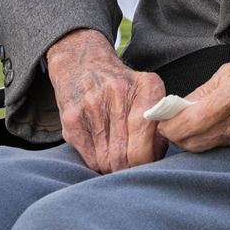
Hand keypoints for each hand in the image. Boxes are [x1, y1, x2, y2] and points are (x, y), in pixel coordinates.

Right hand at [45, 28, 166, 173]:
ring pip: (106, 160)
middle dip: (129, 167)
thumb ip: (158, 121)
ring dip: (113, 166)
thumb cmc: (121, 84)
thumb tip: (157, 155)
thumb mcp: (147, 91)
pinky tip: (102, 149)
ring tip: (116, 158)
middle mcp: (119, 93)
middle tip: (130, 166)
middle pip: (126, 155)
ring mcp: (92, 105)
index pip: (147, 141)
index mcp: (147, 86)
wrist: (82, 62)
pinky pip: (89, 157)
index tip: (146, 162)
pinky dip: (98, 161)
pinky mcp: (72, 118)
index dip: (147, 161)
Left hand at [156, 40, 229, 152]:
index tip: (161, 121)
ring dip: (198, 138)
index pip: (191, 123)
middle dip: (179, 136)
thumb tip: (175, 109)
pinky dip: (220, 140)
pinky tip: (224, 125)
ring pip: (213, 148)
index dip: (169, 126)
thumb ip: (203, 92)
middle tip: (172, 125)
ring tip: (197, 122)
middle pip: (197, 143)